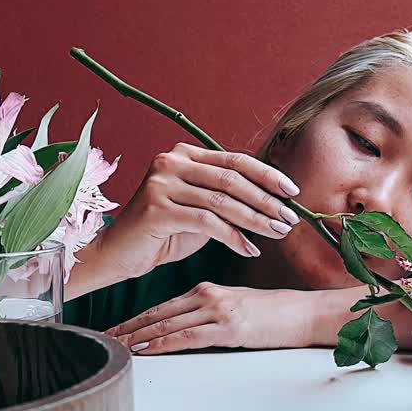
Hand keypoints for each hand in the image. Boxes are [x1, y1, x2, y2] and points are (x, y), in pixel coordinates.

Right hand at [97, 143, 301, 281]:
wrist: (119, 255)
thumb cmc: (162, 235)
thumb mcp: (199, 211)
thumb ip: (226, 201)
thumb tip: (272, 202)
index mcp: (184, 155)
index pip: (235, 160)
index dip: (267, 175)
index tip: (293, 192)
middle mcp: (171, 162)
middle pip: (232, 179)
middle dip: (266, 200)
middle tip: (289, 218)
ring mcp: (161, 183)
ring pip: (222, 201)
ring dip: (256, 219)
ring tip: (277, 233)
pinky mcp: (157, 208)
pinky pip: (207, 222)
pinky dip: (233, 237)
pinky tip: (249, 249)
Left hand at [107, 283, 322, 352]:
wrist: (305, 314)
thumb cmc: (277, 315)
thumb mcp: (237, 307)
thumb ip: (210, 314)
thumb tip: (187, 330)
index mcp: (207, 290)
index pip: (162, 307)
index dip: (135, 319)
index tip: (115, 329)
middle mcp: (207, 296)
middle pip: (157, 314)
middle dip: (126, 327)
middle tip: (102, 337)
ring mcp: (216, 311)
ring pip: (165, 325)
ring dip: (136, 337)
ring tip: (113, 346)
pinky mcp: (227, 328)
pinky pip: (185, 337)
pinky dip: (160, 344)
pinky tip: (144, 349)